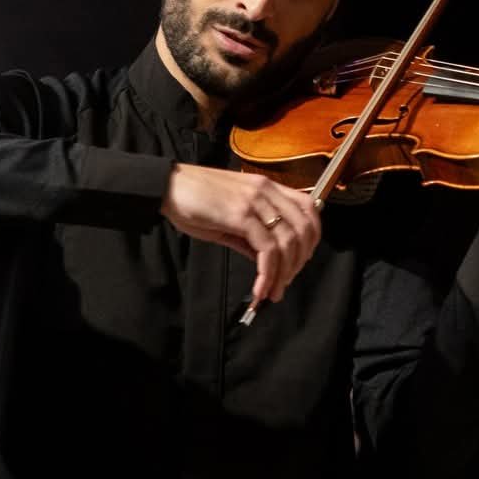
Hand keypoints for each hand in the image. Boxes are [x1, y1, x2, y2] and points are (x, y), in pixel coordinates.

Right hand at [160, 164, 322, 307]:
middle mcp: (266, 191)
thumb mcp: (230, 216)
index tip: (300, 261)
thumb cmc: (194, 200)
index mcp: (267, 187)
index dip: (312, 238)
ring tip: (272, 292)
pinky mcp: (240, 215)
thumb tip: (266, 260)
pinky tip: (259, 287)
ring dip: (284, 273)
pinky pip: (266, 249)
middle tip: (286, 282)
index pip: (308, 209)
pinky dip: (267, 273)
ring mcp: (254, 201)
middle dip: (299, 261)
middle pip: (304, 228)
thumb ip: (251, 237)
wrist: (166, 187)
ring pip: (288, 241)